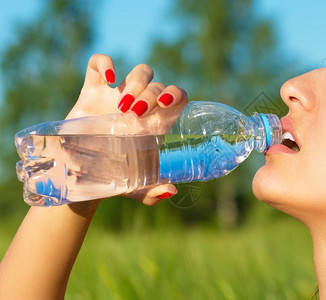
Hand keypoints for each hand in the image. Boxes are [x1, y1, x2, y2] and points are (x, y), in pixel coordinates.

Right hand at [67, 54, 187, 204]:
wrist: (82, 175)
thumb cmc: (116, 177)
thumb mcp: (136, 187)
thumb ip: (153, 192)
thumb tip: (171, 191)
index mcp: (156, 123)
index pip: (177, 96)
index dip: (176, 93)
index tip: (166, 104)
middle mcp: (142, 106)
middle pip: (158, 84)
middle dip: (151, 93)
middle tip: (136, 114)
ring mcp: (118, 96)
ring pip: (140, 72)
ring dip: (136, 83)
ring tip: (123, 106)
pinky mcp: (93, 91)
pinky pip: (99, 63)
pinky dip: (104, 63)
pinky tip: (108, 77)